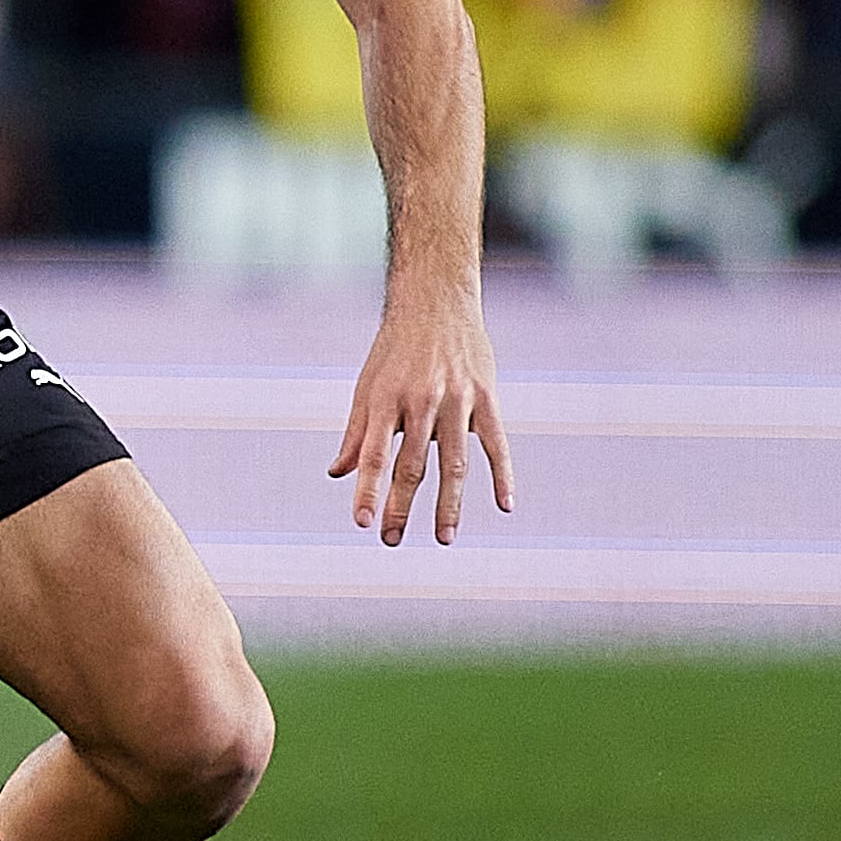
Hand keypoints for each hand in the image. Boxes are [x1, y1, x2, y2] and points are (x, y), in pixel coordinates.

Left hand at [330, 280, 513, 545]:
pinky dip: (503, 475)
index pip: (372, 455)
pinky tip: (505, 505)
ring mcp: (457, 399)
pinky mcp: (487, 396)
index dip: (367, 490)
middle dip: (401, 507)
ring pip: (453, 462)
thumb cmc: (394, 349)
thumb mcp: (367, 385)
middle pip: (411, 465)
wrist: (435, 299)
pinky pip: (497, 443)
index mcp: (383, 399)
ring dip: (449, 504)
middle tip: (392, 541)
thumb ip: (355, 433)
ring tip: (444, 539)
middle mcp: (419, 401)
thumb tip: (336, 474)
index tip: (361, 523)